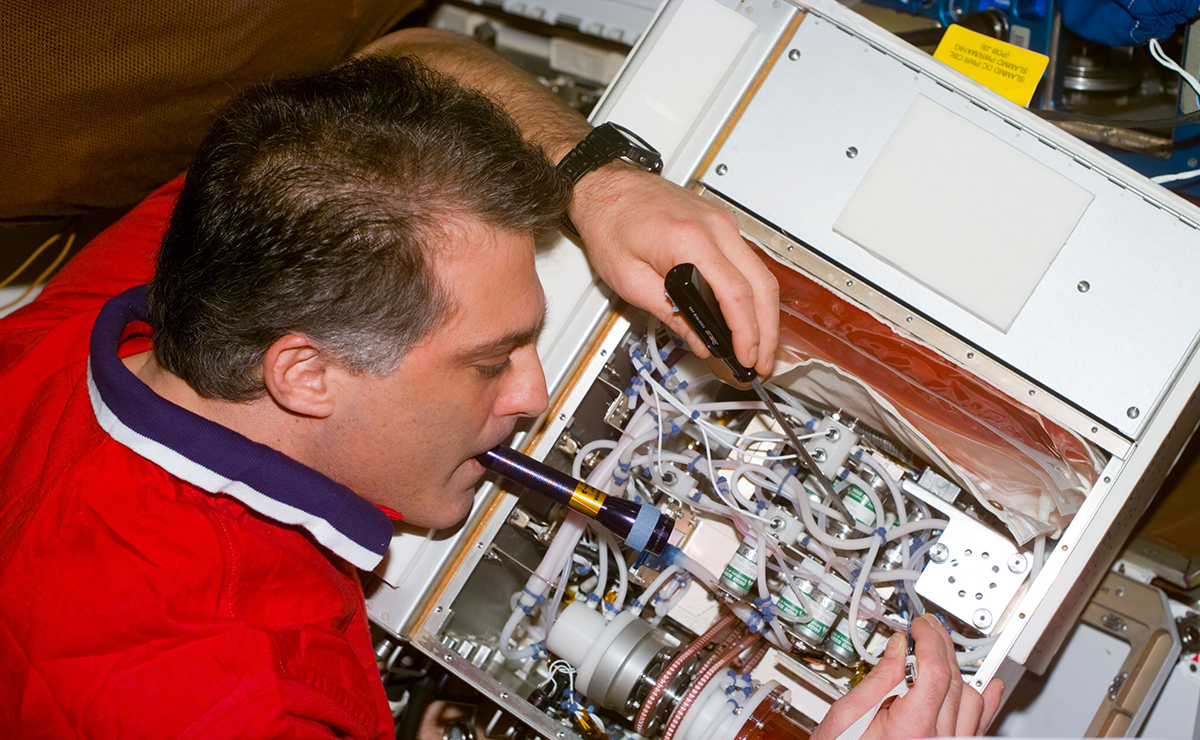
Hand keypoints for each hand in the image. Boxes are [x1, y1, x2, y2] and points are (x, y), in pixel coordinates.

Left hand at [570, 163, 779, 377]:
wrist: (605, 184)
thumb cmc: (608, 220)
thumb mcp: (629, 279)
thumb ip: (670, 314)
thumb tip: (699, 339)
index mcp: (688, 241)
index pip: (734, 294)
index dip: (746, 333)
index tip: (746, 356)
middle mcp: (713, 227)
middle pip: (761, 285)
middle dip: (767, 330)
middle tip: (762, 360)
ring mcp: (721, 221)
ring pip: (761, 272)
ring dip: (764, 312)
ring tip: (758, 345)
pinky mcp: (721, 222)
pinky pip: (748, 260)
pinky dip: (753, 291)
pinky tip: (748, 314)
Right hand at [813, 615, 1003, 738]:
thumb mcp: (847, 717)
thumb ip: (877, 680)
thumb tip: (897, 647)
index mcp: (911, 728)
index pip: (935, 671)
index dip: (930, 641)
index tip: (921, 626)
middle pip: (953, 680)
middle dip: (940, 647)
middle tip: (927, 628)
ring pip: (970, 698)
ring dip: (956, 670)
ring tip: (940, 652)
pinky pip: (980, 724)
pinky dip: (986, 701)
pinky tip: (990, 686)